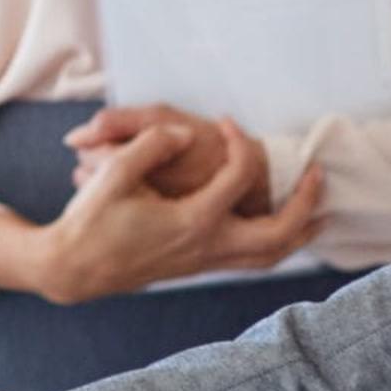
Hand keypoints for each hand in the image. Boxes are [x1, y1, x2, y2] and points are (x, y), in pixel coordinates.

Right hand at [0, 119, 323, 302]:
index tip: (226, 122)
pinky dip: (276, 246)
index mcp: (191, 222)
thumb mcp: (115, 173)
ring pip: (269, 257)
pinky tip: (278, 229)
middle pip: (278, 234)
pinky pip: (251, 262)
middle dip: (306, 204)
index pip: (238, 177)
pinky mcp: (196, 267)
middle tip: (318, 174)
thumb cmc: (90, 221)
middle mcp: (206, 246)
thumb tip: (185, 135)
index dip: (238, 143)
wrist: (72, 268)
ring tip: (319, 212)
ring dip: (299, 233)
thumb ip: (153, 145)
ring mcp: (203, 262)